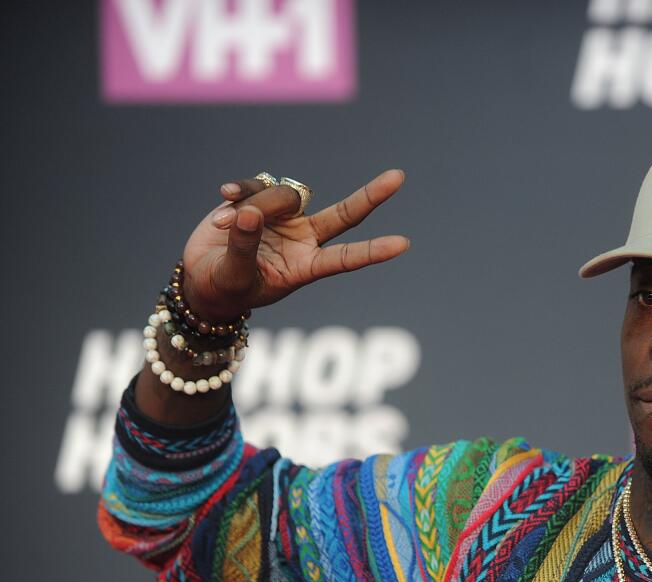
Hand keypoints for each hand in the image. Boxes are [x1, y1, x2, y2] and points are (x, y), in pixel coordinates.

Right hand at [179, 170, 408, 319]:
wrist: (202, 276)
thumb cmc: (225, 288)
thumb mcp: (234, 276)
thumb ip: (244, 247)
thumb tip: (251, 214)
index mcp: (306, 266)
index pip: (346, 258)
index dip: (373, 252)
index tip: (403, 245)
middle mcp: (304, 239)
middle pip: (344, 215)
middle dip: (371, 196)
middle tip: (398, 177)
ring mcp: (286, 218)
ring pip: (284, 196)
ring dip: (254, 205)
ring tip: (223, 224)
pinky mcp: (261, 200)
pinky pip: (257, 184)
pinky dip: (241, 190)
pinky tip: (225, 197)